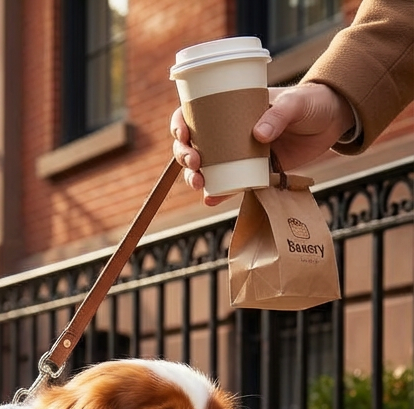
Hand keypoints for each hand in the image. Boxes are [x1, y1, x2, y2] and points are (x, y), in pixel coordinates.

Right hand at [171, 83, 355, 205]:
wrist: (333, 120)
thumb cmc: (312, 102)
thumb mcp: (296, 103)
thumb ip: (279, 114)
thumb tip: (257, 135)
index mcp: (231, 108)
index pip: (195, 114)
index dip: (181, 124)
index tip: (184, 135)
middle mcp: (228, 131)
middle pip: (193, 144)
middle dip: (184, 156)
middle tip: (195, 163)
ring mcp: (238, 153)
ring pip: (205, 167)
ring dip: (194, 177)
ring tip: (199, 183)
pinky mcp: (251, 171)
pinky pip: (228, 184)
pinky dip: (217, 193)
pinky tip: (210, 199)